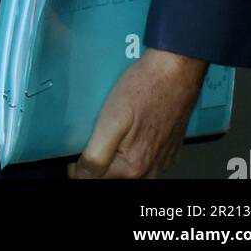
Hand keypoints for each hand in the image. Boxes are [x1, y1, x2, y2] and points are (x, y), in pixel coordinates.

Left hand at [67, 47, 208, 178]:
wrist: (176, 70)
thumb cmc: (143, 89)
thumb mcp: (110, 121)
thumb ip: (96, 155)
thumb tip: (81, 176)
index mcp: (132, 167)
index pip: (96, 180)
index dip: (80, 169)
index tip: (73, 155)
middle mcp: (149, 170)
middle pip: (116, 178)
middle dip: (102, 167)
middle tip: (92, 143)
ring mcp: (162, 160)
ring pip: (132, 172)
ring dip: (119, 162)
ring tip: (113, 138)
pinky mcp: (170, 149)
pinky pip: (148, 162)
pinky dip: (135, 156)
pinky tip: (132, 136)